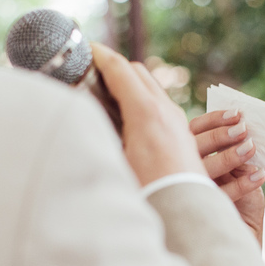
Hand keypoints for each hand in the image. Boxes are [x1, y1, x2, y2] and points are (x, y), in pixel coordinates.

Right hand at [91, 44, 207, 185]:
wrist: (185, 217)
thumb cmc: (146, 195)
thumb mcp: (113, 163)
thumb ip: (98, 134)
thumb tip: (79, 118)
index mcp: (145, 113)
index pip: (119, 70)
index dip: (99, 55)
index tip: (84, 48)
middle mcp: (165, 111)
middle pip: (137, 72)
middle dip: (114, 65)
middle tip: (92, 70)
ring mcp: (177, 122)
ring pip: (151, 86)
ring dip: (130, 82)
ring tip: (109, 92)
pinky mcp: (183, 135)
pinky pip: (161, 104)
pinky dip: (143, 98)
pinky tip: (131, 115)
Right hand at [189, 110, 264, 243]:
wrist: (240, 237)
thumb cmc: (240, 203)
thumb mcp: (240, 173)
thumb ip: (237, 154)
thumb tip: (245, 131)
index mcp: (187, 155)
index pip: (193, 130)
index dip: (214, 120)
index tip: (238, 114)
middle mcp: (181, 171)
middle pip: (194, 147)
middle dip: (220, 136)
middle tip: (243, 129)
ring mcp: (188, 192)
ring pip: (204, 170)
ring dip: (229, 157)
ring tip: (251, 148)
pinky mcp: (201, 213)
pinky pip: (219, 195)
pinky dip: (241, 184)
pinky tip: (259, 175)